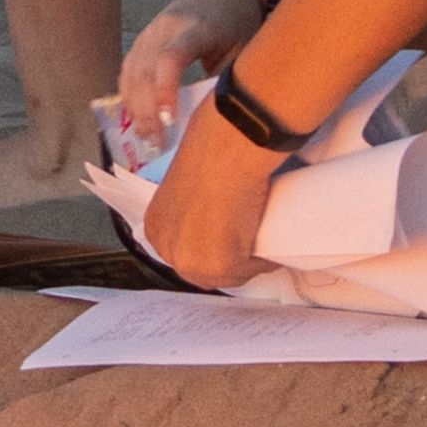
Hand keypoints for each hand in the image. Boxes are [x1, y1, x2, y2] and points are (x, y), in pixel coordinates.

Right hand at [112, 0, 271, 131]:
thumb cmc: (240, 23)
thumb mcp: (242, 52)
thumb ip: (224, 82)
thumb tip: (208, 123)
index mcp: (196, 28)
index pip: (171, 58)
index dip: (165, 90)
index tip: (169, 121)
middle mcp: (166, 27)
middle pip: (145, 70)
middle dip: (147, 110)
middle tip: (156, 143)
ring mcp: (151, 31)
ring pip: (131, 71)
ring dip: (135, 107)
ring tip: (146, 136)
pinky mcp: (143, 38)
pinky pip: (129, 68)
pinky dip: (130, 94)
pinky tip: (137, 116)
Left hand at [136, 105, 281, 287]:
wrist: (225, 150)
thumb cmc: (211, 154)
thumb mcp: (189, 188)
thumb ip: (192, 211)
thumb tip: (213, 218)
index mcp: (156, 227)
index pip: (183, 255)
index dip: (209, 253)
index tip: (230, 246)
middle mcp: (167, 248)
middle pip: (203, 273)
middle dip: (229, 264)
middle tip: (251, 249)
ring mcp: (191, 260)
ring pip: (227, 276)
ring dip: (248, 265)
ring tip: (263, 247)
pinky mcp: (221, 265)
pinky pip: (250, 270)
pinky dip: (264, 262)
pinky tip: (270, 247)